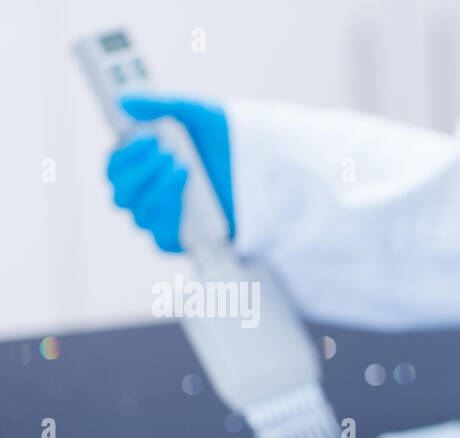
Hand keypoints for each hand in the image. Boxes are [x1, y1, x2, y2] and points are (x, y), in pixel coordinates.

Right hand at [106, 95, 232, 252]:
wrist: (269, 170)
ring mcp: (168, 218)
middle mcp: (151, 194)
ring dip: (157, 189)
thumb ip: (160, 104)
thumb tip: (123, 100)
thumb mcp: (198, 115)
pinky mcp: (187, 239)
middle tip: (166, 152)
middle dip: (139, 171)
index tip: (146, 137)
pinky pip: (162, 239)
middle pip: (120, 194)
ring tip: (185, 168)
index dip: (123, 155)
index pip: (114, 168)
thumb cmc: (231, 142)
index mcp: (145, 166)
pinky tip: (186, 197)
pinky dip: (169, 217)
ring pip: (139, 215)